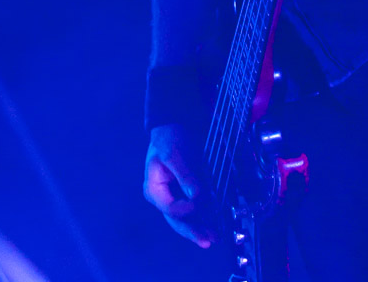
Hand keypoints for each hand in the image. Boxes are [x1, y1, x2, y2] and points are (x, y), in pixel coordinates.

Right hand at [143, 124, 217, 248]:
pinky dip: (201, 218)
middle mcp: (160, 198)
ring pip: (183, 219)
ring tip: (214, 237)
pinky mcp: (181, 194)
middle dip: (192, 230)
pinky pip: (190, 211)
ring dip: (198, 228)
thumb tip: (198, 198)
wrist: (172, 128)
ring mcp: (170, 197)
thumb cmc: (169, 139)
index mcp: (153, 189)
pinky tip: (212, 225)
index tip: (201, 202)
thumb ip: (186, 177)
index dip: (187, 209)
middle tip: (208, 240)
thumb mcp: (175, 155)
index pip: (171, 208)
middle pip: (176, 220)